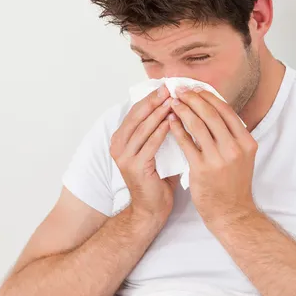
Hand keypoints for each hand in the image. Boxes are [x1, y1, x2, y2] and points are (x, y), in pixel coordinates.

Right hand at [110, 84, 178, 222]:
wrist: (151, 209)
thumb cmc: (157, 179)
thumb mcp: (155, 150)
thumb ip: (159, 132)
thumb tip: (176, 109)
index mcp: (121, 139)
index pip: (136, 112)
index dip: (150, 98)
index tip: (166, 87)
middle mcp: (118, 146)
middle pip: (137, 116)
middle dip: (154, 101)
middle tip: (170, 89)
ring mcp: (124, 156)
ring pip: (143, 128)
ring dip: (159, 113)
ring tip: (174, 101)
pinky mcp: (134, 166)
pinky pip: (150, 144)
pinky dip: (161, 131)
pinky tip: (173, 122)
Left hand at [168, 87, 258, 227]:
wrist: (232, 213)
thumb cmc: (234, 184)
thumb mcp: (242, 156)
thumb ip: (232, 135)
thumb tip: (215, 110)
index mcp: (246, 141)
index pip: (226, 110)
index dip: (209, 97)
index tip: (196, 89)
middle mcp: (235, 147)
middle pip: (211, 114)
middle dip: (193, 98)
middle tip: (180, 90)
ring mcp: (219, 158)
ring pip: (198, 125)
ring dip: (183, 110)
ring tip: (172, 103)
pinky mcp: (202, 168)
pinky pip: (186, 143)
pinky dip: (177, 129)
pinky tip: (170, 122)